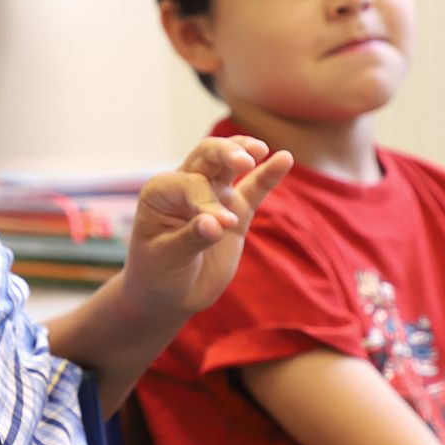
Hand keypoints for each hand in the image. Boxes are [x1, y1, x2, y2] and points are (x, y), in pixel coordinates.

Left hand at [120, 135, 292, 317]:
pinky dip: (268, 174)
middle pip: (208, 155)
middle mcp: (186, 185)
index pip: (190, 184)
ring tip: (260, 150)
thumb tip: (218, 223)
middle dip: (226, 154)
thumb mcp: (167, 259)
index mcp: (161, 192)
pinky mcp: (235, 211)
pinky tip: (285, 159)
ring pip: (229, 164)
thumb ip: (191, 239)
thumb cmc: (159, 273)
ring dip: (244, 153)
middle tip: (244, 162)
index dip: (207, 201)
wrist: (170, 294)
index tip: (221, 226)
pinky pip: (254, 189)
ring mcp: (213, 195)